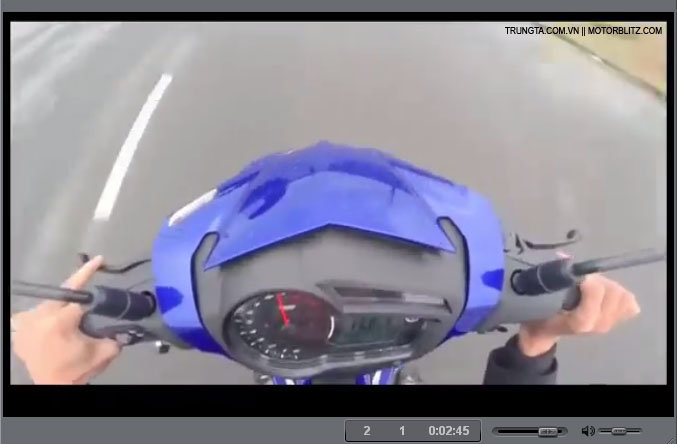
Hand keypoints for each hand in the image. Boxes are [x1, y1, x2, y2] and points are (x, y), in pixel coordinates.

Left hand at [11, 256, 120, 383]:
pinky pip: (32, 314)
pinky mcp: (18, 331)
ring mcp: (25, 323)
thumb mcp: (104, 352)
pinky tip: (52, 325)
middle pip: (62, 295)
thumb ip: (118, 336)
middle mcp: (40, 316)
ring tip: (72, 319)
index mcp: (61, 320)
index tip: (99, 259)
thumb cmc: (76, 370)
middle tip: (88, 294)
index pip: (78, 291)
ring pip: (48, 304)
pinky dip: (43, 317)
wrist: (52, 387)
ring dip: (61, 307)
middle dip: (76, 295)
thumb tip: (127, 325)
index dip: (90, 273)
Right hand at [517, 261, 640, 356]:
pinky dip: (620, 295)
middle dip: (598, 280)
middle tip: (583, 279)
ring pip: (622, 295)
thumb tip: (564, 256)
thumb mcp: (542, 296)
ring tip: (593, 286)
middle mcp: (598, 325)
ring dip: (608, 286)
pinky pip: (630, 304)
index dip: (589, 282)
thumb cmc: (541, 312)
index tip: (578, 275)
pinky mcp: (616, 323)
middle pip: (613, 293)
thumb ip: (555, 278)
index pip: (594, 296)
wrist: (544, 332)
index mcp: (580, 321)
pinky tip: (605, 295)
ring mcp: (609, 325)